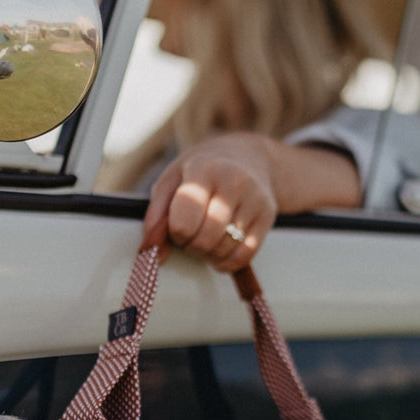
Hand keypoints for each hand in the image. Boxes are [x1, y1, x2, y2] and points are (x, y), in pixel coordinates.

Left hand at [142, 133, 278, 271]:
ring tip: (205, 239)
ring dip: (209, 255)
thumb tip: (151, 254)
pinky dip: (227, 262)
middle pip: (205, 239)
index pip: (183, 223)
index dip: (175, 234)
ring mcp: (254, 198)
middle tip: (190, 236)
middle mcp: (233, 181)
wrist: (245, 157)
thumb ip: (156, 217)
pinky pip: (245, 255)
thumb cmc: (200, 172)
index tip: (176, 227)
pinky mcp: (268, 214)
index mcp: (204, 169)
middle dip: (192, 246)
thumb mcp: (170, 182)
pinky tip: (220, 251)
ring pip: (225, 250)